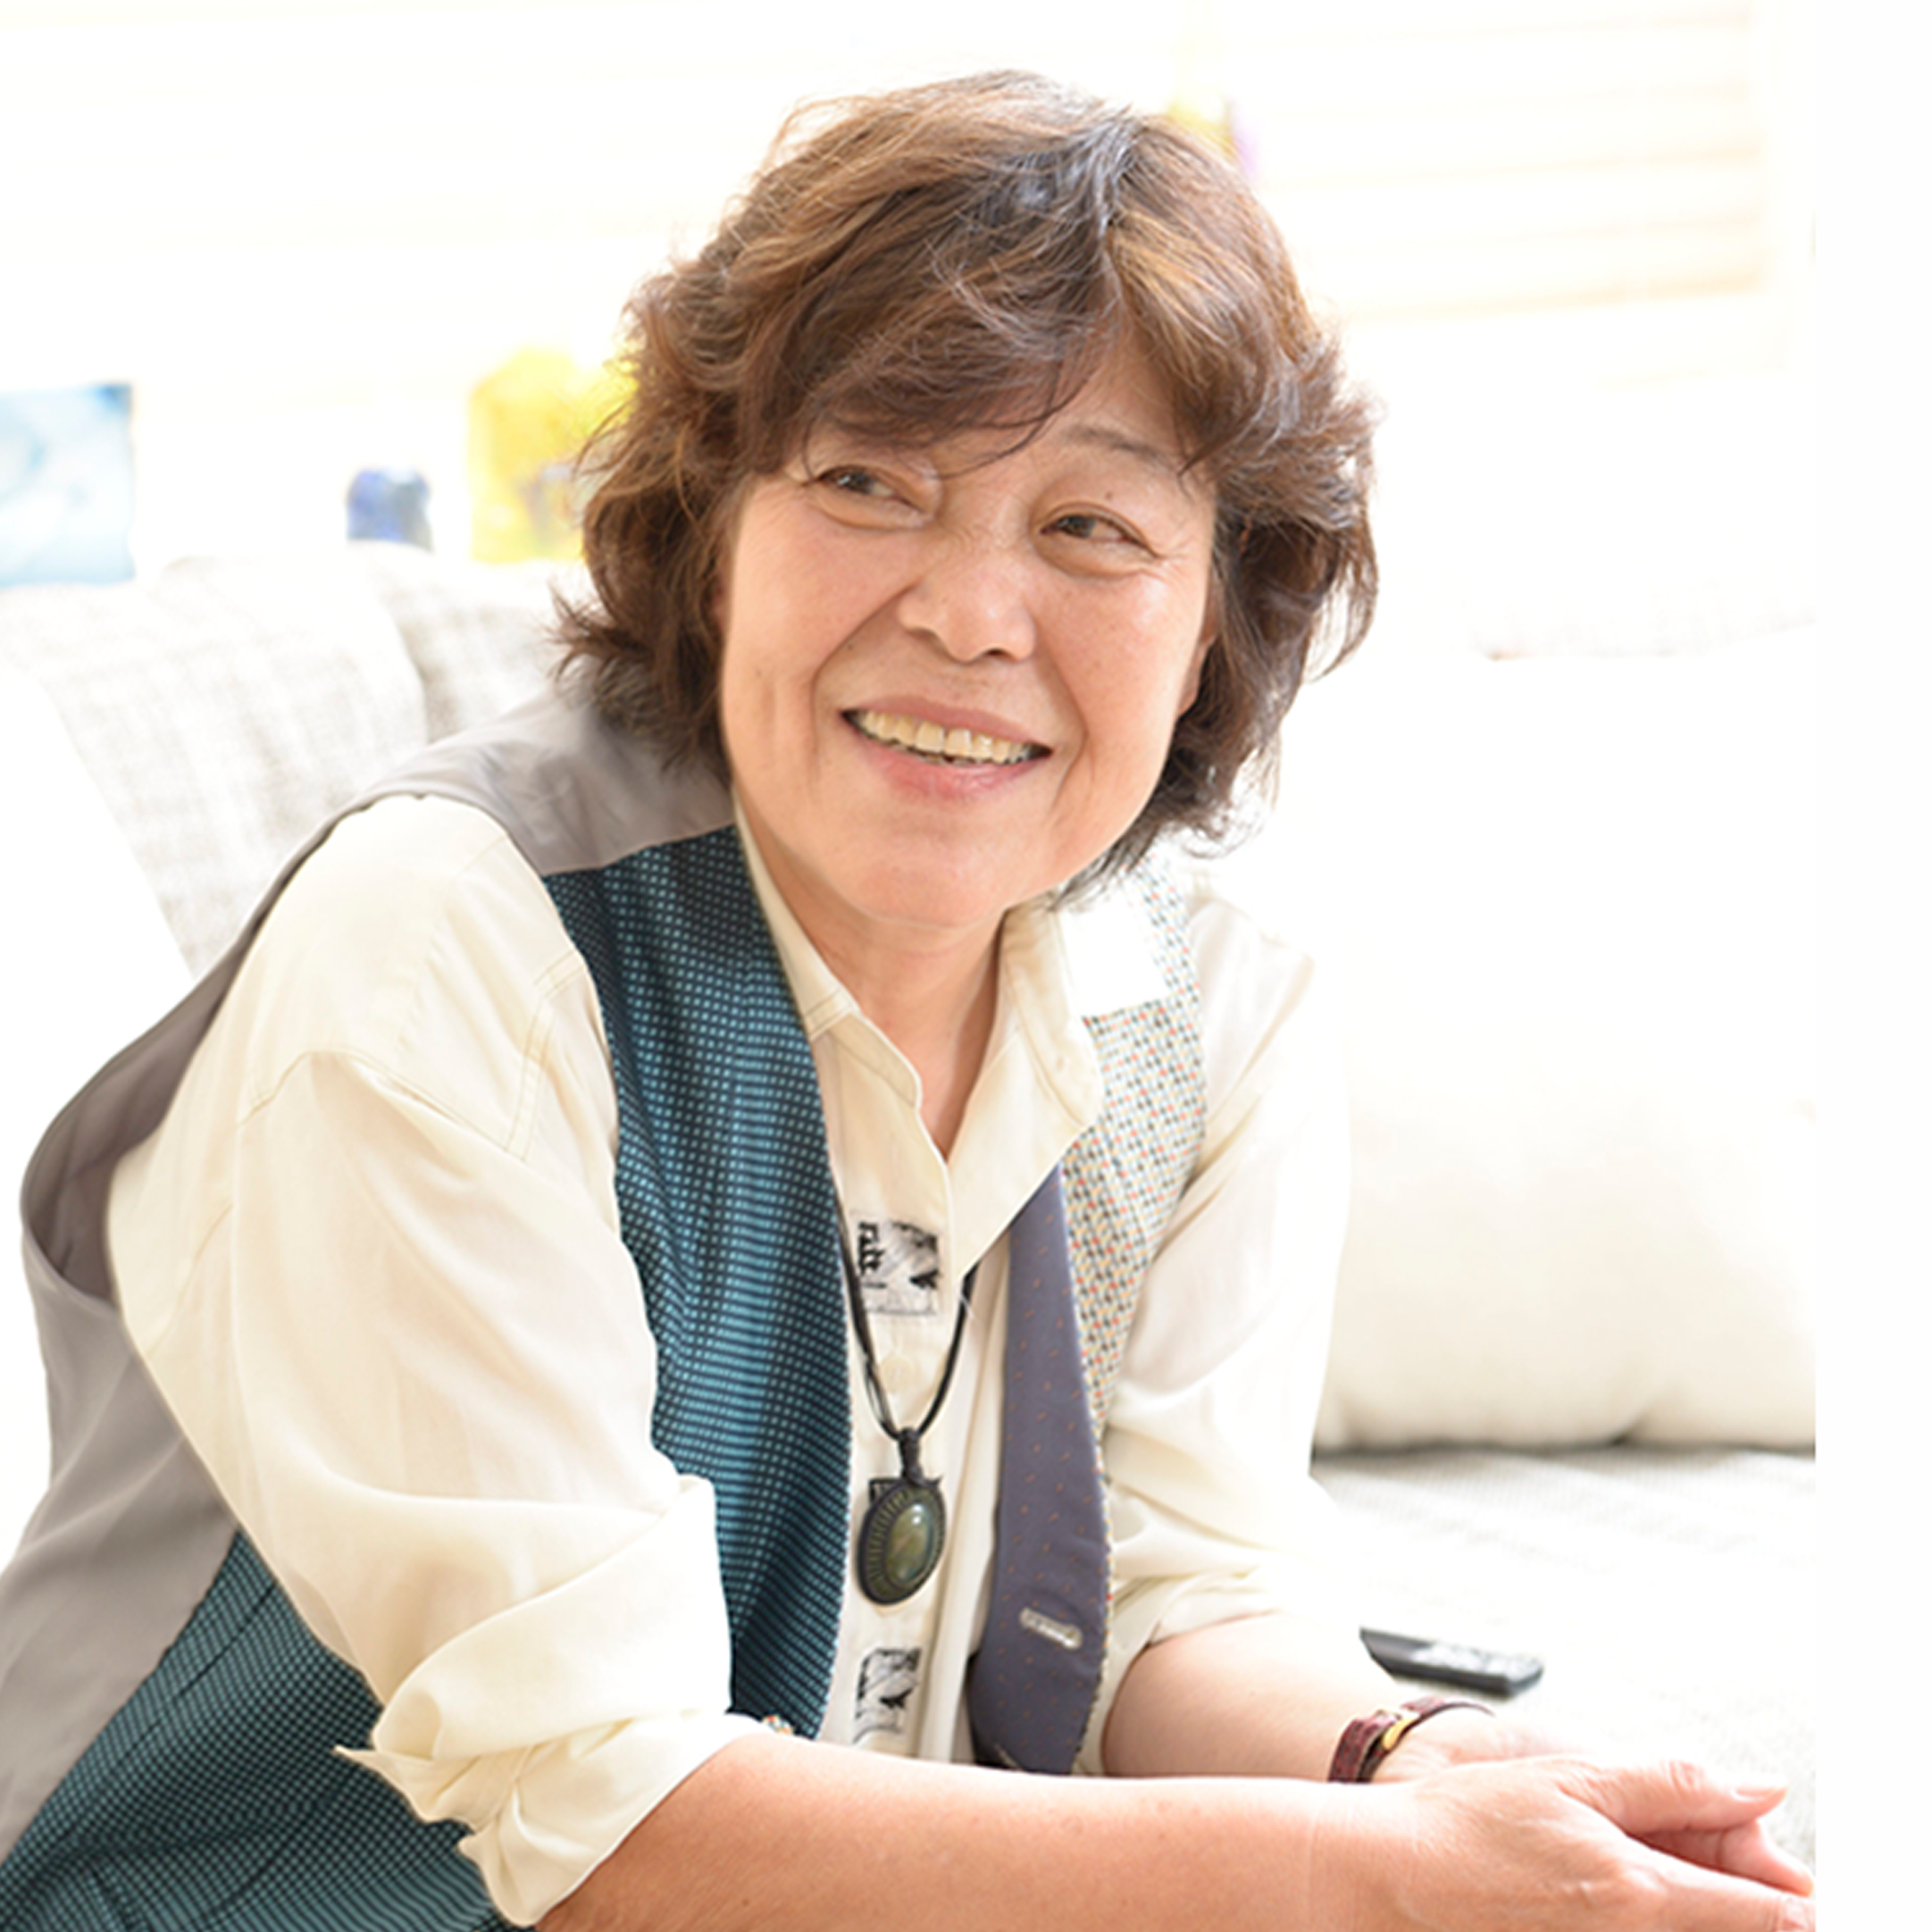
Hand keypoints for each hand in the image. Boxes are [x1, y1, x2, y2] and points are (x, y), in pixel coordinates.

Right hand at [1320, 1754, 1814, 1930]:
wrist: (1394, 1876)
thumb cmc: (1469, 1825)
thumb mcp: (1573, 1777)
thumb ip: (1674, 1784)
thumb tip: (1762, 1792)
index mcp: (1638, 1891)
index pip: (1770, 1914)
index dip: (1793, 1892)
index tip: (1790, 1873)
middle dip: (1744, 1895)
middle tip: (1704, 1852)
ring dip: (1693, 1905)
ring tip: (1632, 1861)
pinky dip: (1649, 1915)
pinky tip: (1605, 1892)